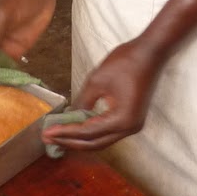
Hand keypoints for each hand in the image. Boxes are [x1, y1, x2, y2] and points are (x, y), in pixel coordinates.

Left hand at [44, 38, 163, 152]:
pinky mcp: (131, 119)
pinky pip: (108, 131)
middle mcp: (129, 129)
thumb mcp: (97, 81)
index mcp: (122, 120)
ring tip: (58, 135)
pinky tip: (76, 128)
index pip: (88, 132)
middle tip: (48, 138)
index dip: (66, 133)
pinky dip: (91, 132)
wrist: (151, 52)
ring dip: (80, 139)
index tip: (46, 132)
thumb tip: (69, 117)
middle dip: (70, 142)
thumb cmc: (125, 62)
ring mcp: (132, 125)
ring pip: (102, 140)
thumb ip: (82, 102)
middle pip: (95, 143)